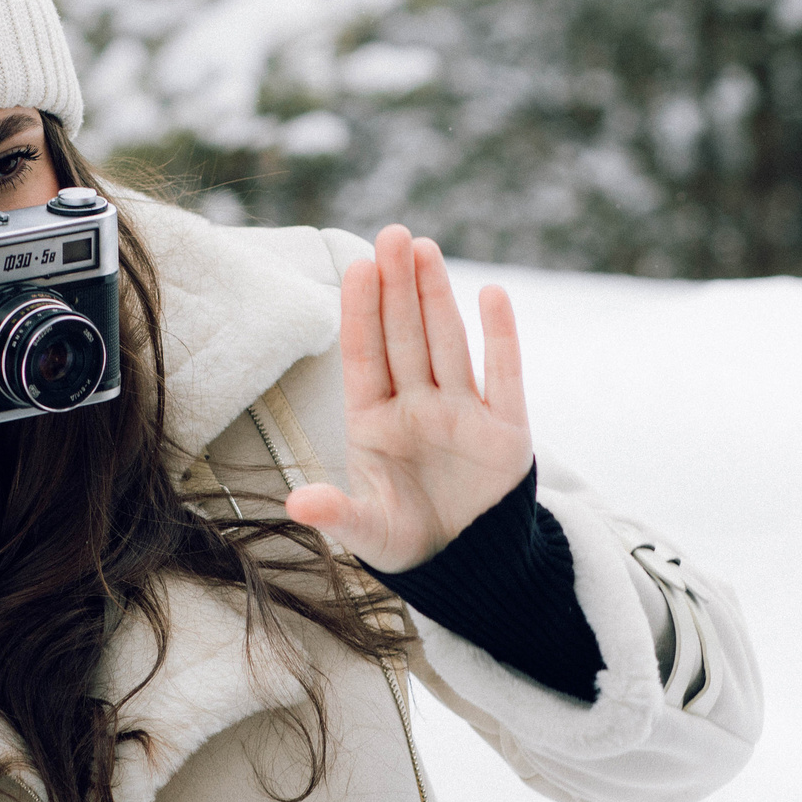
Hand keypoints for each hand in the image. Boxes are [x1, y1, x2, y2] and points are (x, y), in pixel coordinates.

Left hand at [286, 225, 532, 570]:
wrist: (466, 566)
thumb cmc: (405, 539)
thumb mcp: (367, 531)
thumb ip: (336, 514)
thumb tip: (295, 504)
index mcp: (376, 422)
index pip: (366, 356)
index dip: (362, 312)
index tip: (358, 266)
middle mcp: (418, 407)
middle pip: (406, 336)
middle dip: (399, 287)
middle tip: (392, 235)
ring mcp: (462, 414)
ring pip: (448, 343)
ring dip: (438, 297)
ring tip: (425, 249)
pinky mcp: (506, 430)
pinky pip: (504, 376)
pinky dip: (501, 337)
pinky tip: (493, 295)